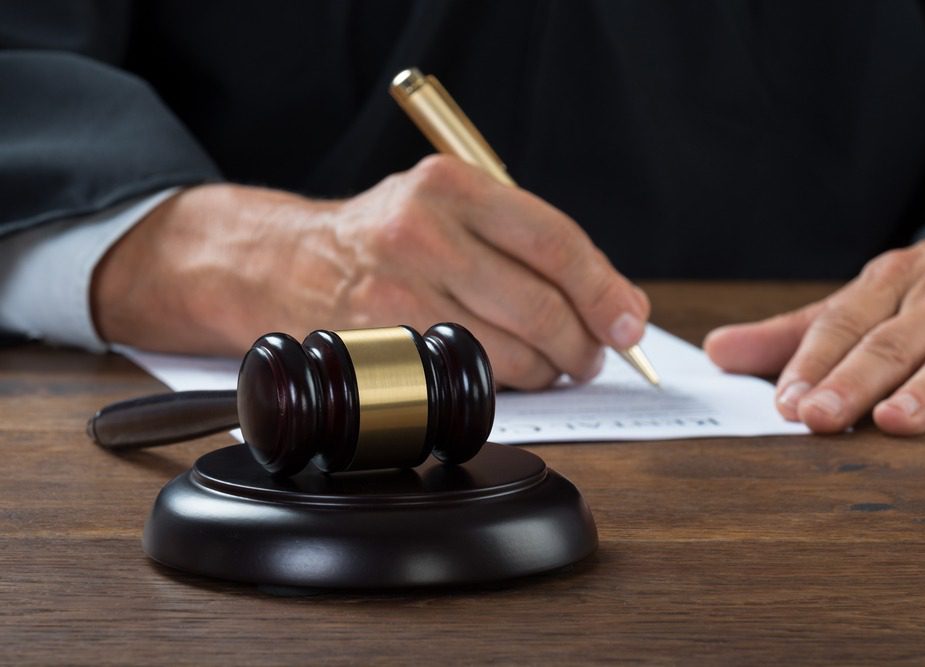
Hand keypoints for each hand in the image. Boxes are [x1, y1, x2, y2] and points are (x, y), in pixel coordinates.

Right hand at [92, 155, 648, 388]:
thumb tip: (609, 299)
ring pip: (510, 351)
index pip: (554, 240)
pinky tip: (506, 373)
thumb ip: (522, 237)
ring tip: (552, 364)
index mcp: (449, 184)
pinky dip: (504, 384)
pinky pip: (469, 379)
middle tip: (593, 354)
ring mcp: (397, 293)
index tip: (630, 322)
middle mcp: (421, 232)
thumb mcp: (446, 202)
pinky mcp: (382, 347)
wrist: (283, 263)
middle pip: (539, 304)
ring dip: (548, 369)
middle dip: (583, 342)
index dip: (604, 289)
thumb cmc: (383, 235)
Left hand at [704, 224, 924, 434]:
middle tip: (818, 418)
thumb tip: (717, 352)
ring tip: (893, 421)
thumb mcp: (866, 300)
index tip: (785, 403)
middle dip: (853, 381)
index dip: (812, 363)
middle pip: (890, 343)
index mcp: (891, 282)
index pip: (841, 324)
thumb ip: (796, 335)